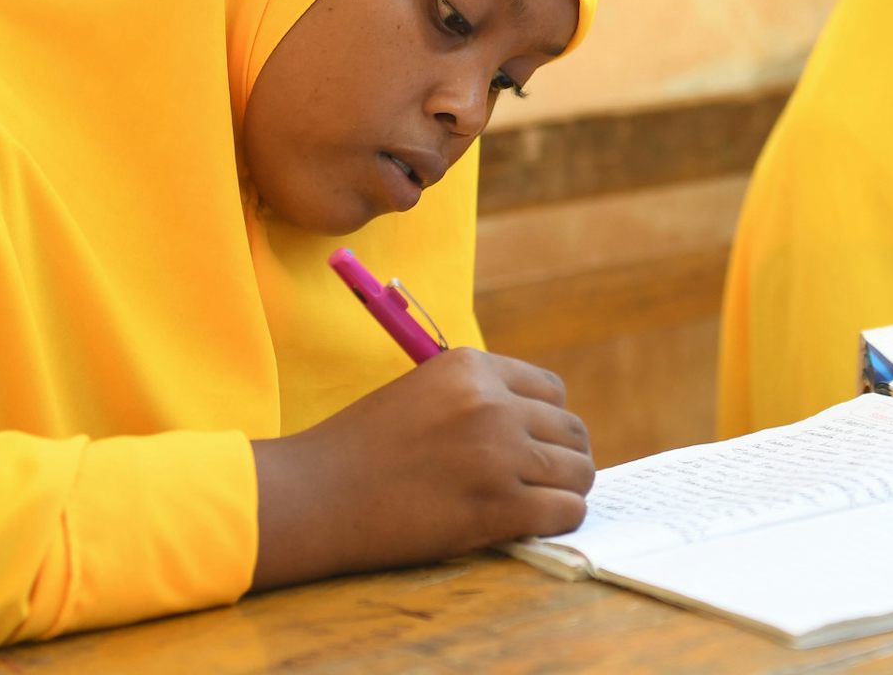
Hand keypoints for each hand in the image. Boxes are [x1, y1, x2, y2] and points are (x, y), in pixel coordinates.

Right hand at [250, 347, 593, 590]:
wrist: (314, 496)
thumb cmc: (359, 449)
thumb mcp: (422, 393)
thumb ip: (476, 397)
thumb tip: (534, 424)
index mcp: (473, 367)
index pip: (552, 391)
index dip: (546, 422)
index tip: (534, 446)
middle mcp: (493, 403)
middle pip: (571, 431)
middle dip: (563, 458)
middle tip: (542, 482)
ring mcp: (498, 455)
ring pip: (578, 471)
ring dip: (567, 490)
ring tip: (542, 504)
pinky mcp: (497, 507)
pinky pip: (566, 511)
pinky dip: (560, 520)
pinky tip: (536, 524)